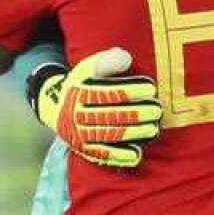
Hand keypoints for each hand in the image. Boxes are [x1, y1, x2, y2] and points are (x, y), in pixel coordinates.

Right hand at [32, 47, 162, 168]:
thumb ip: (108, 60)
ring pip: (109, 135)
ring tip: (154, 129)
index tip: (151, 88)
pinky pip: (102, 154)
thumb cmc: (82, 84)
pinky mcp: (83, 150)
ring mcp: (78, 134)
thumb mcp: (89, 67)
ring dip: (134, 133)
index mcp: (79, 91)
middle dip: (137, 113)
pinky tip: (137, 154)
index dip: (131, 90)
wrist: (55, 109)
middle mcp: (76, 114)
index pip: (108, 92)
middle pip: (111, 115)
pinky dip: (119, 156)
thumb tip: (126, 58)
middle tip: (157, 111)